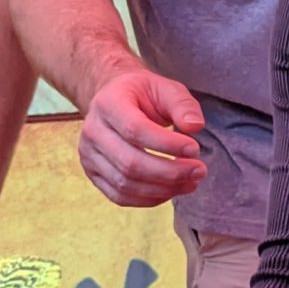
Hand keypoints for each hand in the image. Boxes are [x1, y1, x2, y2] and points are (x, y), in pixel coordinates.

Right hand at [79, 68, 208, 207]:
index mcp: (108, 103)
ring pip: (125, 184)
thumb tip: (195, 127)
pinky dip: (149, 199)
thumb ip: (183, 104)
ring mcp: (89, 155)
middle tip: (199, 170)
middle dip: (169, 172)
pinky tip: (172, 191)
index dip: (166, 144)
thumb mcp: (165, 88)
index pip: (134, 130)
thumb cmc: (143, 94)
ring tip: (191, 181)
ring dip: (163, 189)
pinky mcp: (93, 174)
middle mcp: (93, 131)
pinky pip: (120, 197)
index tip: (195, 149)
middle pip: (129, 163)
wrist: (114, 100)